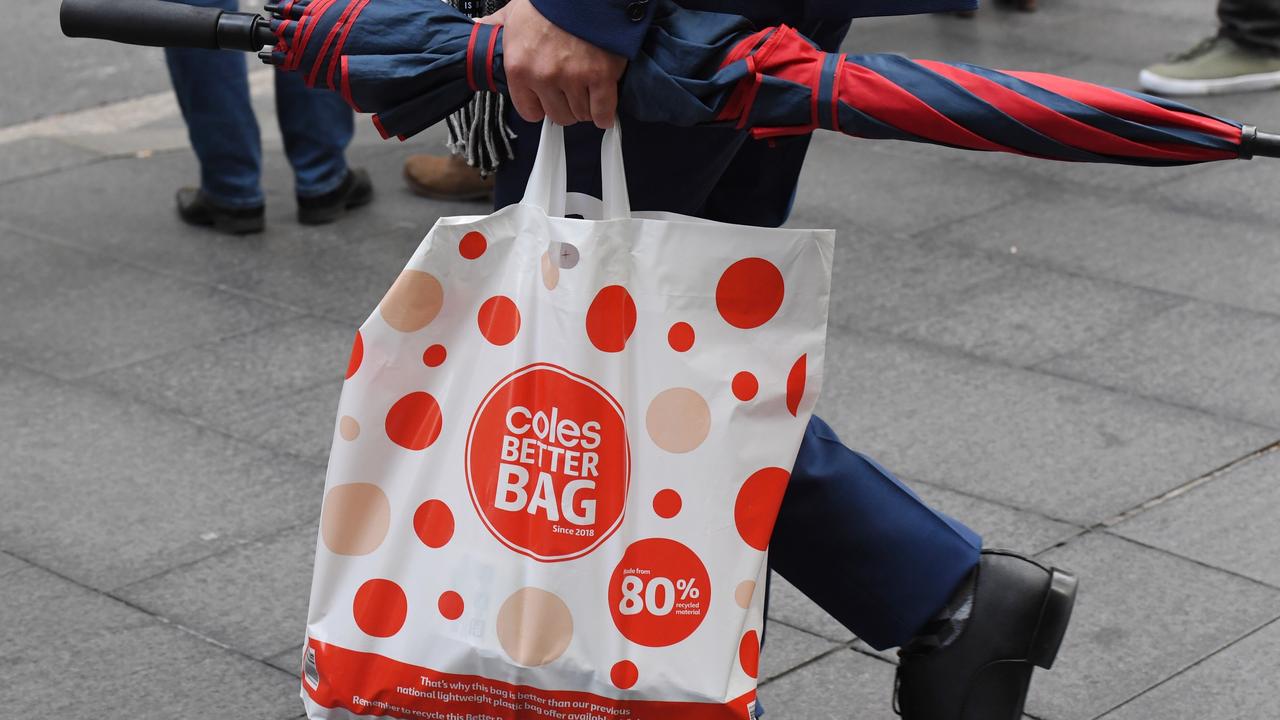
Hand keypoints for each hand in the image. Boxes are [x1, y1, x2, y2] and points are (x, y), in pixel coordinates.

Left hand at [480, 0, 625, 128]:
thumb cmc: (549, 1)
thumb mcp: (512, 11)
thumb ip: (496, 26)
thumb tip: (480, 27)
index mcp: (519, 67)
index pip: (529, 111)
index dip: (541, 106)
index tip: (548, 99)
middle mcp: (544, 77)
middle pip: (558, 115)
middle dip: (565, 106)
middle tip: (570, 92)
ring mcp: (573, 78)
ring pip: (581, 114)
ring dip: (585, 106)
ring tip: (587, 91)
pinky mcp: (600, 76)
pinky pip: (603, 111)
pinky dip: (605, 113)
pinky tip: (604, 107)